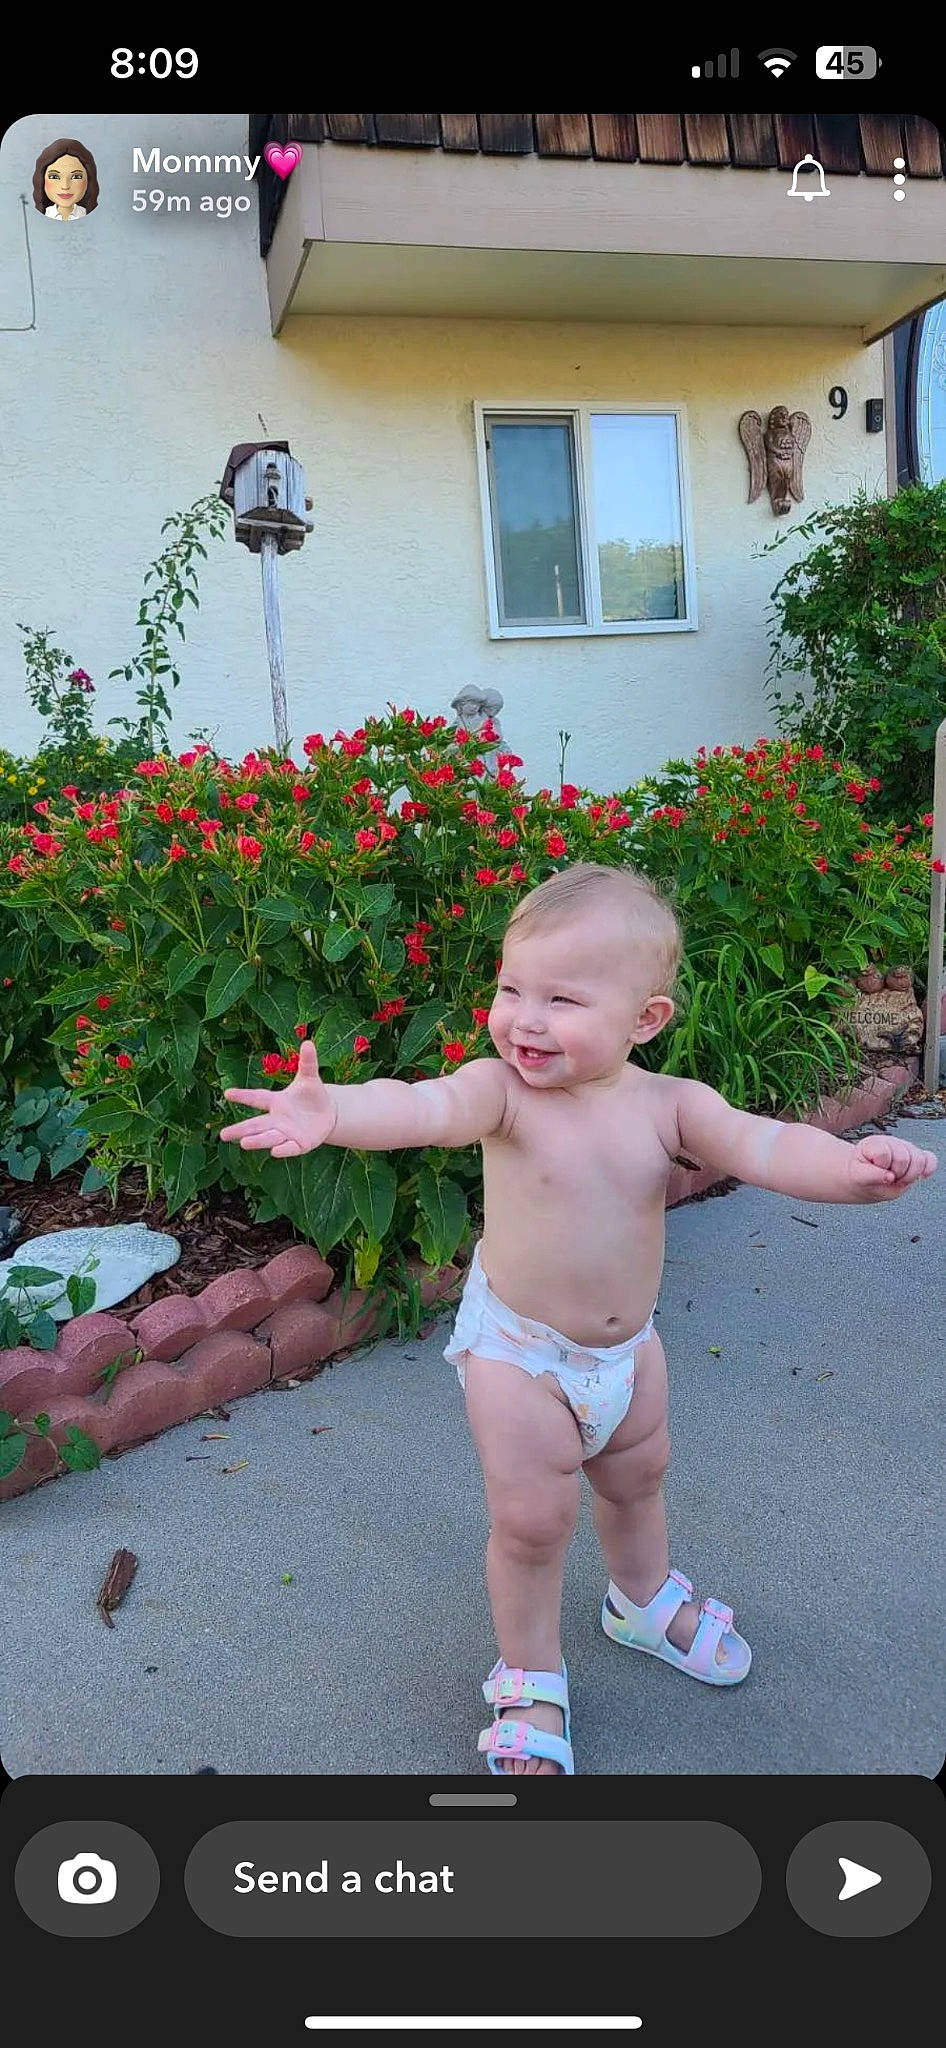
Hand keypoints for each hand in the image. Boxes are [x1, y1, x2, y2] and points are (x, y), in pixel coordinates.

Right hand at [219, 1038, 336, 1157]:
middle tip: (223, 1135)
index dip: (243, 1096)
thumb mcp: (310, 1078)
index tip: (227, 1092)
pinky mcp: (300, 1144)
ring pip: (269, 1137)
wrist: (327, 1114)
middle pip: (256, 1125)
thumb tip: (308, 1042)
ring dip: (258, 1141)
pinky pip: (290, 1148)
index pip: (257, 1098)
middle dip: (240, 1130)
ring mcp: (287, 1133)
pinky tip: (274, 1152)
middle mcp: (277, 1119)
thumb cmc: (312, 1095)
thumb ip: (307, 1062)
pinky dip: (283, 1150)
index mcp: (276, 1101)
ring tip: (244, 1144)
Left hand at [847, 1133, 937, 1201]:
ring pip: (919, 1160)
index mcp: (874, 1144)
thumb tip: (890, 1177)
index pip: (885, 1154)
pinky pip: (930, 1160)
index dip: (881, 1168)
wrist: (866, 1178)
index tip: (873, 1173)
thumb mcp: (858, 1176)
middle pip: (904, 1158)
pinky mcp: (916, 1156)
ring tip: (899, 1179)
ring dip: (910, 1175)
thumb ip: (871, 1175)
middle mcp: (891, 1142)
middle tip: (888, 1179)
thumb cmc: (860, 1175)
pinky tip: (921, 1176)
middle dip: (897, 1174)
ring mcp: (905, 1148)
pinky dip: (928, 1169)